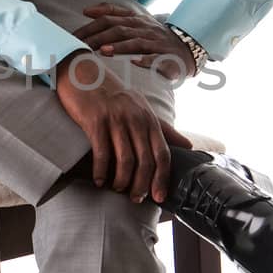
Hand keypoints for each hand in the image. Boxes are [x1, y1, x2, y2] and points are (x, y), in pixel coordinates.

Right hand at [53, 50, 193, 204]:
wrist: (83, 73)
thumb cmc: (113, 94)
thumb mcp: (142, 108)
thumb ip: (164, 129)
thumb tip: (189, 146)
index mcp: (149, 119)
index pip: (162, 154)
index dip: (162, 178)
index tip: (159, 197)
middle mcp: (136, 119)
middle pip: (145, 161)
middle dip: (141, 185)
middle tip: (135, 199)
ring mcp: (116, 120)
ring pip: (125, 161)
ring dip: (121, 181)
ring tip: (116, 189)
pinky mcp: (96, 121)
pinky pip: (102, 153)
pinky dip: (101, 171)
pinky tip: (99, 180)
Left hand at [72, 2, 195, 82]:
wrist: (185, 48)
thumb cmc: (153, 36)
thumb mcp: (135, 21)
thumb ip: (113, 13)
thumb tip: (86, 11)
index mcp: (135, 19)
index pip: (110, 17)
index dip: (91, 24)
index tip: (75, 34)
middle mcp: (144, 28)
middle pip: (118, 29)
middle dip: (98, 37)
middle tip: (81, 46)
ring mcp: (156, 42)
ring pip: (136, 42)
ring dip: (119, 46)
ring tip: (103, 51)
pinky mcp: (166, 56)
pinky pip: (156, 57)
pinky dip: (145, 60)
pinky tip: (134, 62)